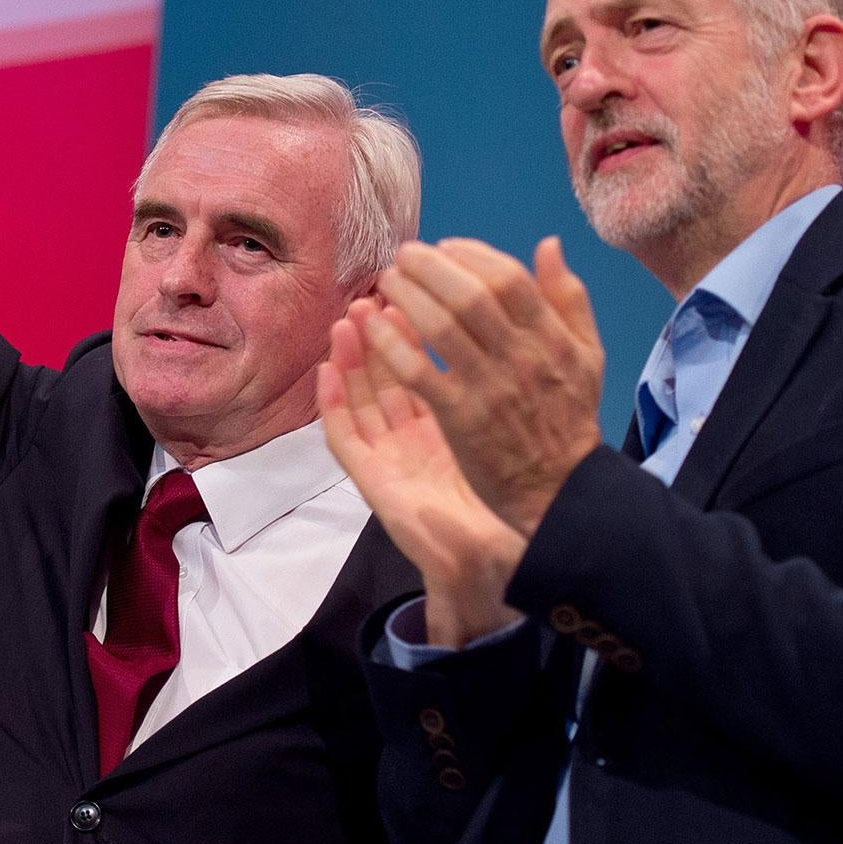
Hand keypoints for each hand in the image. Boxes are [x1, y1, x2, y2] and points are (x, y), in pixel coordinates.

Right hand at [318, 301, 526, 647]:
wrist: (496, 558)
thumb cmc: (503, 501)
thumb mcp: (513, 433)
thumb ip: (513, 383)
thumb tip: (517, 336)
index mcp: (446, 419)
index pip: (425, 362)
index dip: (418, 323)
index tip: (419, 285)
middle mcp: (413, 434)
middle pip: (388, 372)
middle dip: (381, 329)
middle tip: (375, 289)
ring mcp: (390, 455)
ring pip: (362, 396)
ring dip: (351, 355)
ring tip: (346, 317)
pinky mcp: (373, 480)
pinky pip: (344, 438)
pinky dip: (331, 404)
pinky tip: (325, 372)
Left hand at [366, 236, 603, 537]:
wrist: (560, 489)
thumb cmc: (569, 417)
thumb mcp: (587, 354)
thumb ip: (570, 298)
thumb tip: (548, 245)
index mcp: (552, 338)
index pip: (508, 279)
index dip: (471, 254)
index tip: (446, 246)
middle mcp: (521, 358)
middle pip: (469, 296)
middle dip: (430, 267)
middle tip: (405, 255)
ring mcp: (489, 389)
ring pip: (440, 328)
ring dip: (407, 297)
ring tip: (387, 283)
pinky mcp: (460, 419)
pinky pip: (418, 372)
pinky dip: (393, 344)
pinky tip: (376, 325)